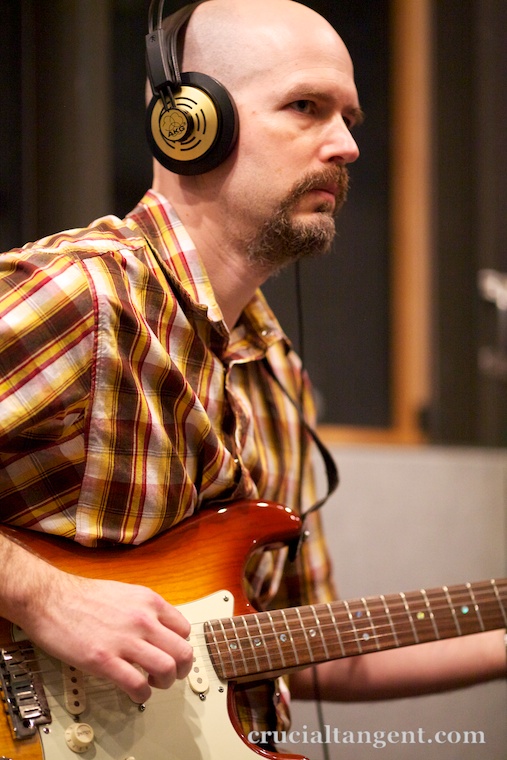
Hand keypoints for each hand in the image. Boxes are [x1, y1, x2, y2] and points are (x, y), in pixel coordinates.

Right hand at [2, 537, 192, 702]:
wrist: (50, 598)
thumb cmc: (83, 597)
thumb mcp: (126, 593)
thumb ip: (145, 610)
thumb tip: (158, 630)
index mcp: (149, 602)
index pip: (184, 630)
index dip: (180, 646)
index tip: (170, 654)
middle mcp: (143, 619)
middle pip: (183, 652)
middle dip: (181, 670)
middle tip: (168, 675)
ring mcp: (125, 640)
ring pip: (168, 669)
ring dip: (164, 684)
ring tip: (151, 684)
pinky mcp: (104, 660)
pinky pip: (138, 685)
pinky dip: (142, 695)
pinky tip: (135, 692)